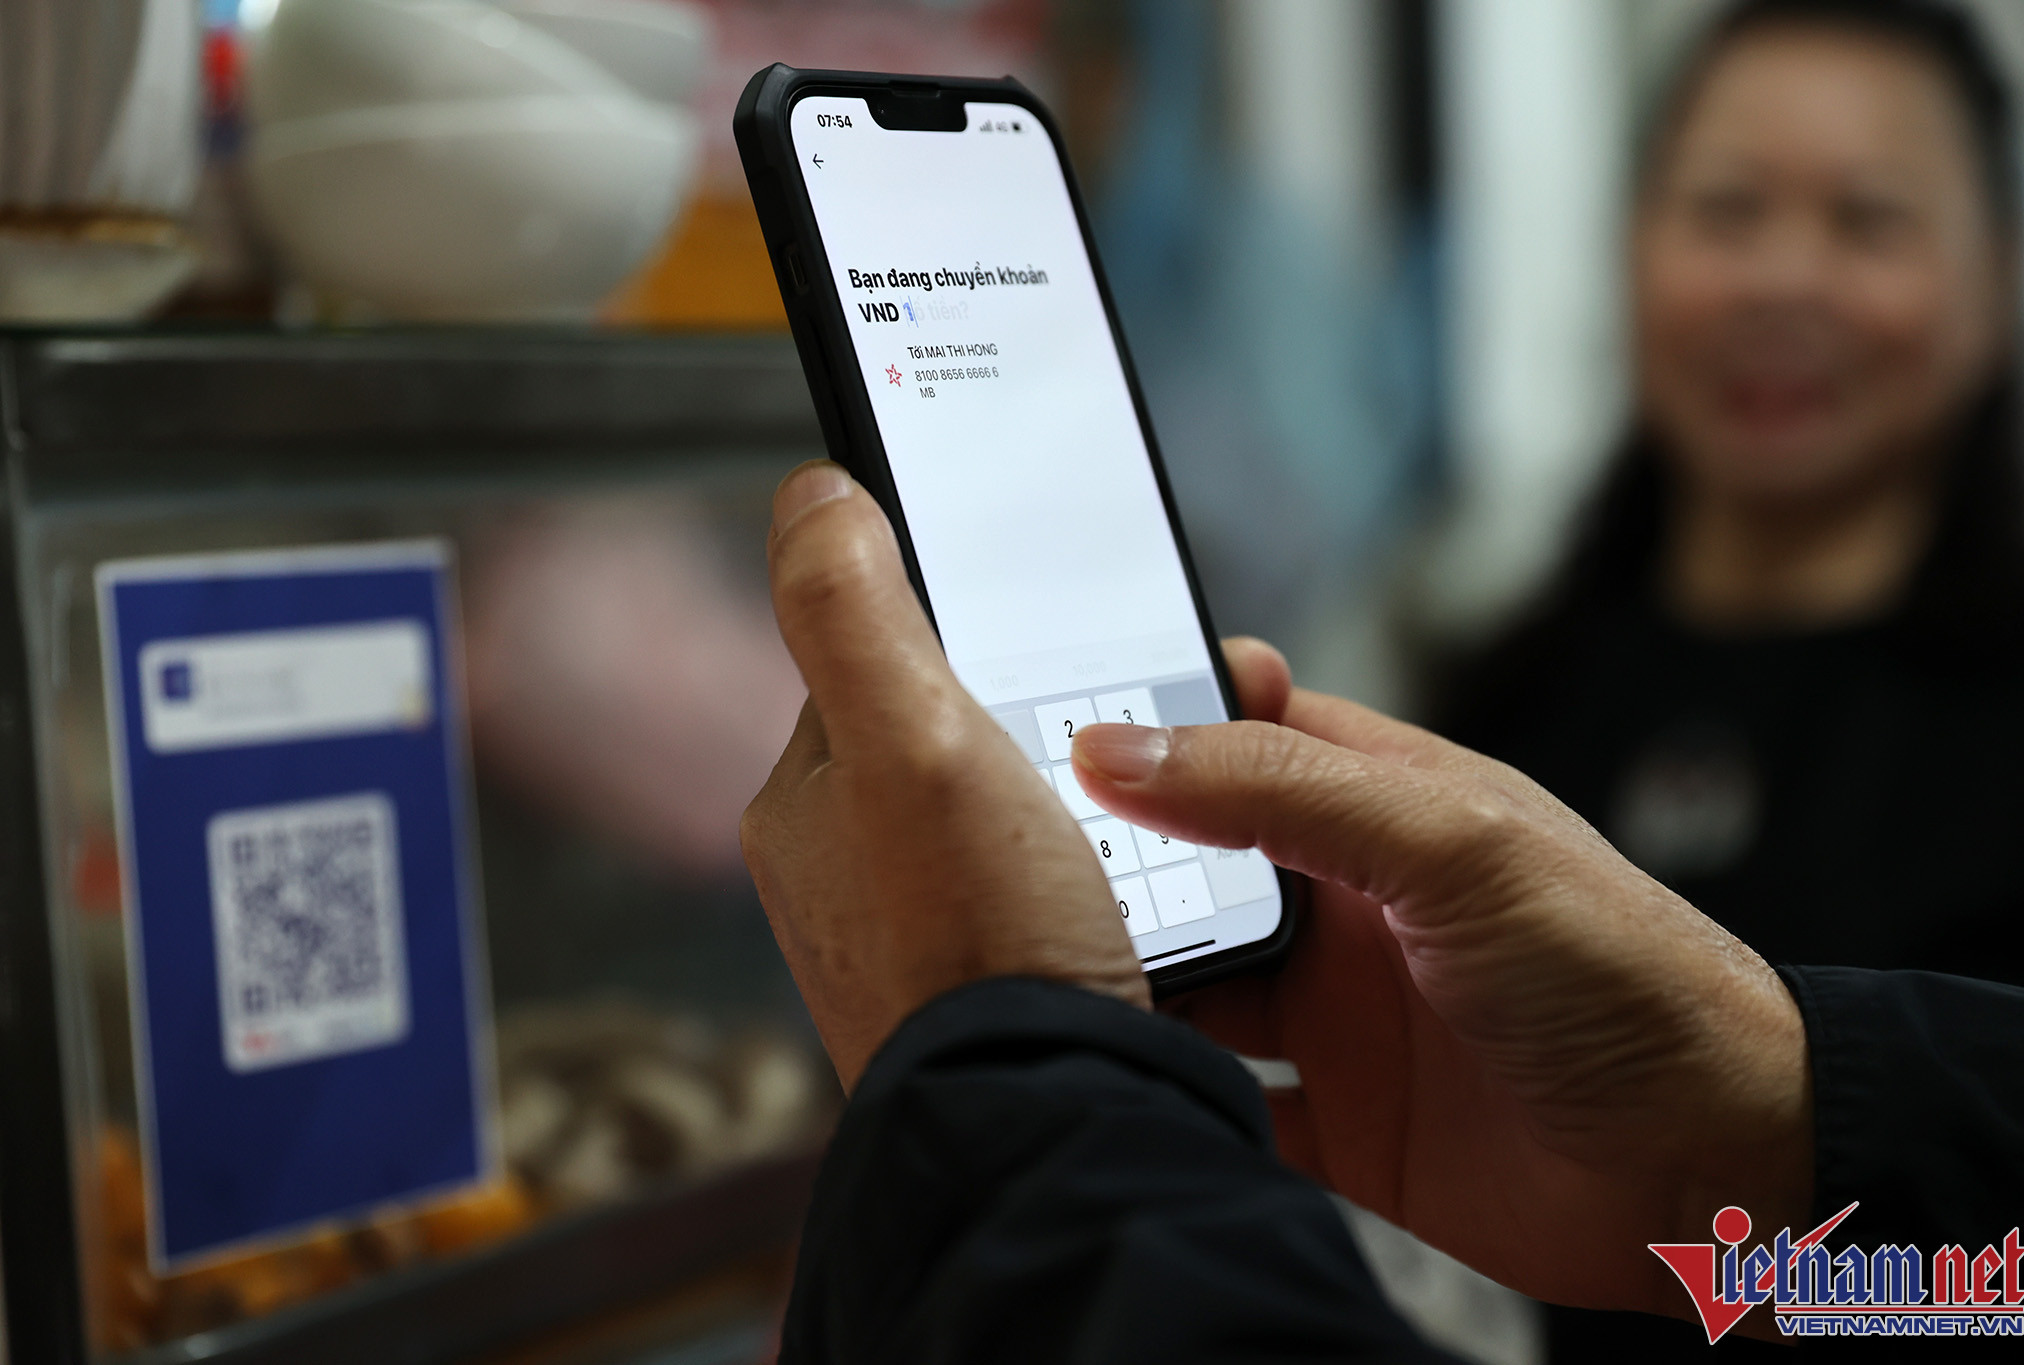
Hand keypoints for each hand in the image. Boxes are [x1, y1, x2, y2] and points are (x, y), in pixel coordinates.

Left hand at [741, 462, 1147, 1088]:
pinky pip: (1033, 897)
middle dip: (1024, 726)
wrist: (1047, 1119)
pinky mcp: (978, 995)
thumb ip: (852, 606)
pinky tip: (1118, 895)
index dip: (961, 635)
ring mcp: (907, 943)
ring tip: (1122, 824)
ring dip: (1063, 805)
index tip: (1034, 632)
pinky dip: (1079, 880)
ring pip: (998, 820)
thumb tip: (810, 494)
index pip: (877, 665)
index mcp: (803, 805)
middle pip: (947, 742)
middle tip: (1102, 742)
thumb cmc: (979, 939)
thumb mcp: (912, 735)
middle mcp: (839, 878)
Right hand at [1070, 642, 1812, 1319]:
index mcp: (1379, 800)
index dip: (1152, 718)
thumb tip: (1119, 747)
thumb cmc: (1624, 974)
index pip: (1240, 728)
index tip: (1047, 718)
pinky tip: (1106, 1077)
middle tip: (1012, 864)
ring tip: (1033, 967)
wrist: (1714, 1168)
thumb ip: (1283, 788)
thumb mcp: (1451, 845)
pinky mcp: (1339, 1120)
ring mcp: (1339, 1012)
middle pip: (1192, 859)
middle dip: (1111, 858)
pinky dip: (1166, 1093)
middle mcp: (1347, 900)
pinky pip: (1221, 1099)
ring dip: (1124, 976)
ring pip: (1189, 979)